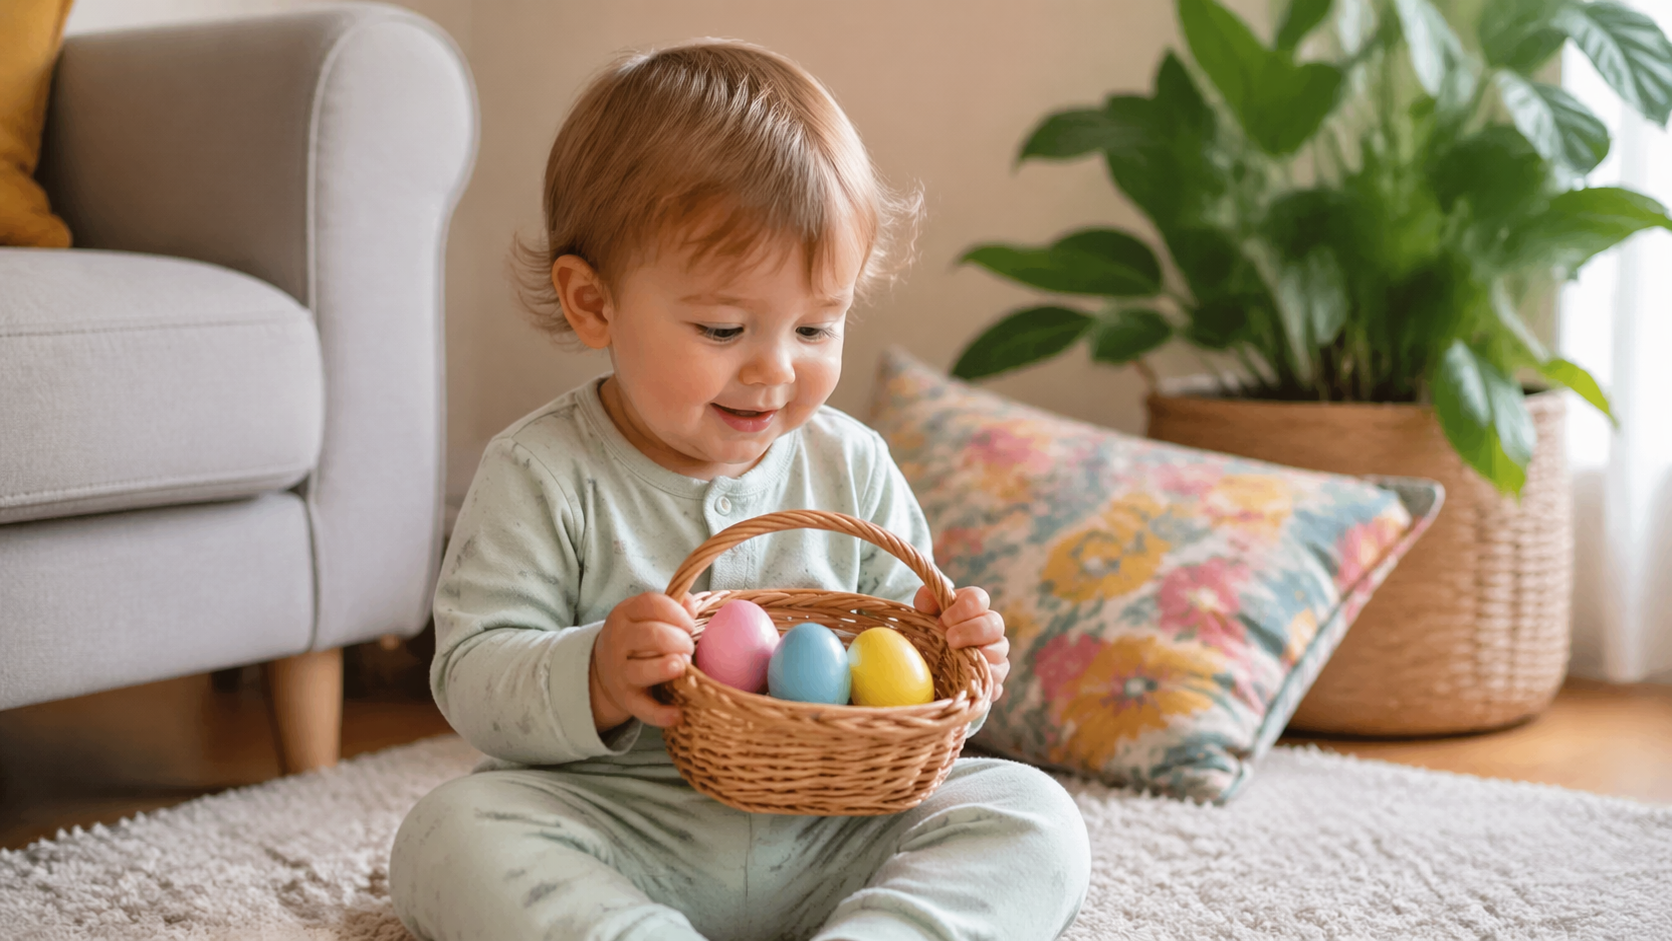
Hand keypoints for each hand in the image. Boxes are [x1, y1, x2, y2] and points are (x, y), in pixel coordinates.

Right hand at [590, 591, 700, 730]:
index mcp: (624, 614)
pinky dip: (661, 714)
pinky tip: (678, 714)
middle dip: (678, 640)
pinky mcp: (626, 699)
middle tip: (688, 648)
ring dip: (666, 668)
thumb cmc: (637, 638)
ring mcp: (620, 672)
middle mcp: (618, 641)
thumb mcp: (646, 616)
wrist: (603, 671)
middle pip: (651, 635)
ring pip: (642, 670)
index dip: (677, 613)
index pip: (651, 604)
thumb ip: (672, 606)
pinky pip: (644, 708)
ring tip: (681, 666)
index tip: (689, 624)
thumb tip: (691, 605)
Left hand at [914, 585, 1008, 702]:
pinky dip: (987, 685)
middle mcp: (988, 629)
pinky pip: (997, 683)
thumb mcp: (924, 613)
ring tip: (967, 662)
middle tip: (951, 640)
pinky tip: (972, 686)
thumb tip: (926, 603)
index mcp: (972, 608)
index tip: (944, 620)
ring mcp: (993, 655)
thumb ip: (925, 601)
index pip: (978, 598)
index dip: (964, 608)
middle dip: (974, 631)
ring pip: (1001, 654)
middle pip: (995, 625)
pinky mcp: (990, 679)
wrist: (928, 662)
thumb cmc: (929, 631)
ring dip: (986, 658)